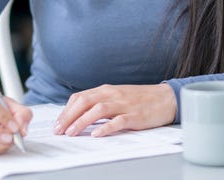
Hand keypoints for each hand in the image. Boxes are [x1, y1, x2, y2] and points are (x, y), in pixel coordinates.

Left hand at [53, 83, 176, 137]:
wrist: (166, 98)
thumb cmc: (140, 99)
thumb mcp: (117, 96)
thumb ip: (100, 102)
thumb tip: (79, 114)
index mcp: (106, 90)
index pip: (80, 97)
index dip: (66, 111)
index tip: (57, 123)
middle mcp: (113, 95)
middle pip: (85, 102)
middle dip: (68, 117)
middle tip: (58, 130)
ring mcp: (124, 104)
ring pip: (98, 110)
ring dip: (81, 121)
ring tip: (71, 133)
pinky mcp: (135, 116)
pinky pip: (118, 121)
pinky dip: (105, 128)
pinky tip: (96, 134)